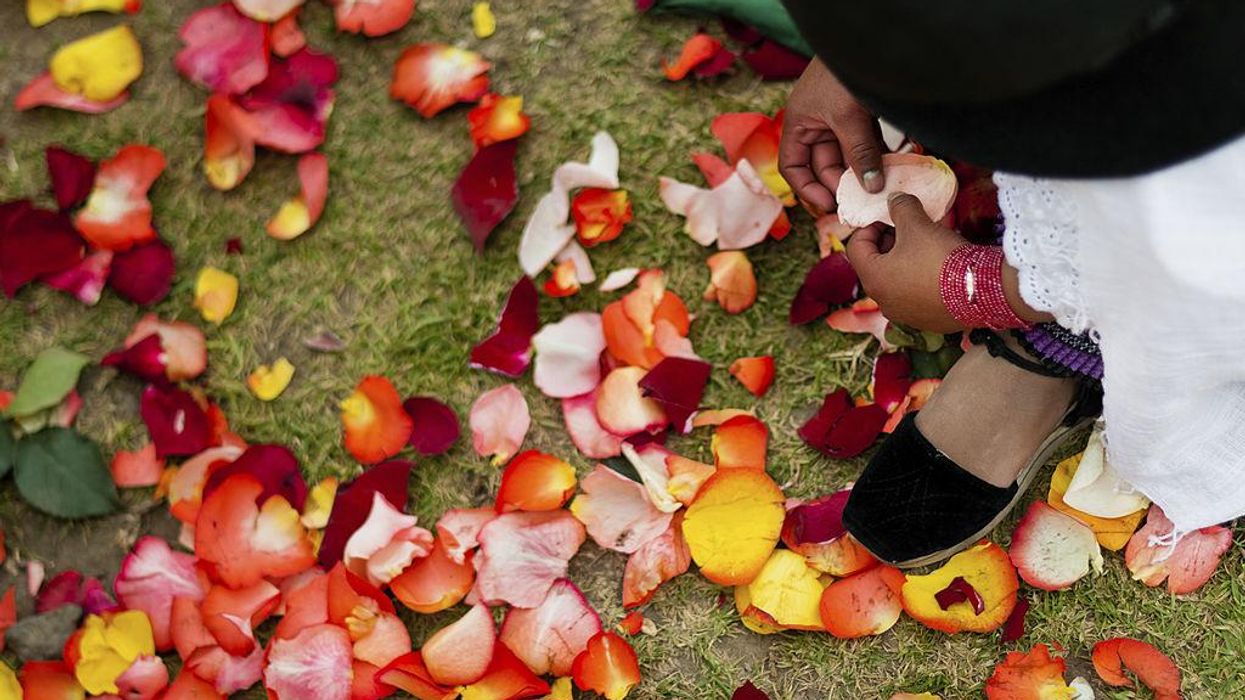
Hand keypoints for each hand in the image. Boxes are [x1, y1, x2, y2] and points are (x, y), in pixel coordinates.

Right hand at [779, 57, 885, 214]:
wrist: (868, 39)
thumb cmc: (845, 73)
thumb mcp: (849, 117)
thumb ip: (859, 153)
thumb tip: (870, 187)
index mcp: (799, 124)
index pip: (793, 166)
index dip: (807, 188)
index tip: (829, 204)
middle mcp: (816, 125)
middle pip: (824, 165)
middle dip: (842, 182)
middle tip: (863, 199)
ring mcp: (839, 121)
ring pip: (848, 156)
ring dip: (863, 171)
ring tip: (881, 187)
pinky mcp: (862, 115)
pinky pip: (867, 143)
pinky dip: (877, 155)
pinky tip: (892, 165)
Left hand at [846, 193, 967, 332]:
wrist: (983, 291)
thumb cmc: (941, 258)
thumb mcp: (917, 225)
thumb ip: (901, 208)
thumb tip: (895, 200)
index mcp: (874, 280)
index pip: (855, 247)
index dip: (868, 226)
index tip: (888, 217)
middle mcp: (884, 302)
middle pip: (876, 264)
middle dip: (889, 242)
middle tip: (908, 227)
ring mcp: (906, 314)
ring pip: (897, 280)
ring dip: (906, 259)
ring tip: (926, 243)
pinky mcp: (928, 320)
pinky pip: (917, 294)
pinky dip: (922, 278)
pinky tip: (940, 265)